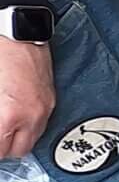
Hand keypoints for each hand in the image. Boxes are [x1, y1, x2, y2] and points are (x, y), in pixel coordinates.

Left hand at [0, 36, 51, 160]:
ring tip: (5, 128)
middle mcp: (32, 116)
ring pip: (32, 139)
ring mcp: (45, 108)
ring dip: (17, 138)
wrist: (17, 31)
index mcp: (9, 115)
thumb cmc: (0, 54)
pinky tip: (16, 116)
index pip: (1, 149)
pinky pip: (40, 123)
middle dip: (4, 147)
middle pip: (18, 150)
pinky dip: (27, 125)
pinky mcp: (50, 99)